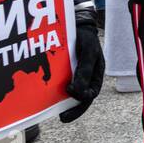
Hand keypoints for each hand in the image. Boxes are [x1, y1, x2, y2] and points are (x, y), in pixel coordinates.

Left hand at [60, 9, 103, 123]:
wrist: (78, 24)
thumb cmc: (86, 38)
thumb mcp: (88, 52)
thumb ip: (84, 70)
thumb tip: (78, 91)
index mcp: (95, 76)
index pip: (90, 94)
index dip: (81, 99)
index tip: (70, 94)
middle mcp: (86, 79)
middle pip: (81, 98)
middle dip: (73, 109)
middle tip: (62, 118)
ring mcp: (76, 77)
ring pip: (71, 94)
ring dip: (64, 103)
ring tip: (54, 111)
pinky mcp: (66, 73)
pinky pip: (62, 84)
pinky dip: (56, 91)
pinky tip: (48, 95)